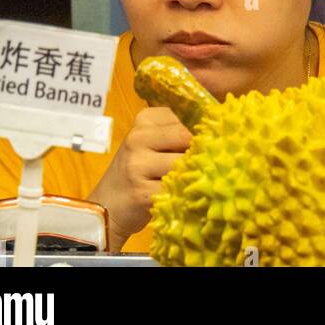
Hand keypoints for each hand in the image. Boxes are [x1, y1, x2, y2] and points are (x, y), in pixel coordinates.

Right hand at [87, 107, 190, 251]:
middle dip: (197, 152)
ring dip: (192, 174)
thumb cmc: (139, 172)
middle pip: (187, 138)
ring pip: (184, 163)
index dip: (198, 133)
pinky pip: (177, 189)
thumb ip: (177, 133)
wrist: (107, 206)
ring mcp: (137, 165)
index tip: (198, 146)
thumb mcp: (152, 143)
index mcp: (144, 121)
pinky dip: (185, 193)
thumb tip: (217, 133)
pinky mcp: (142, 192)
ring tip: (190, 181)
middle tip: (198, 166)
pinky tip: (182, 195)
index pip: (185, 118)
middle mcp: (138, 138)